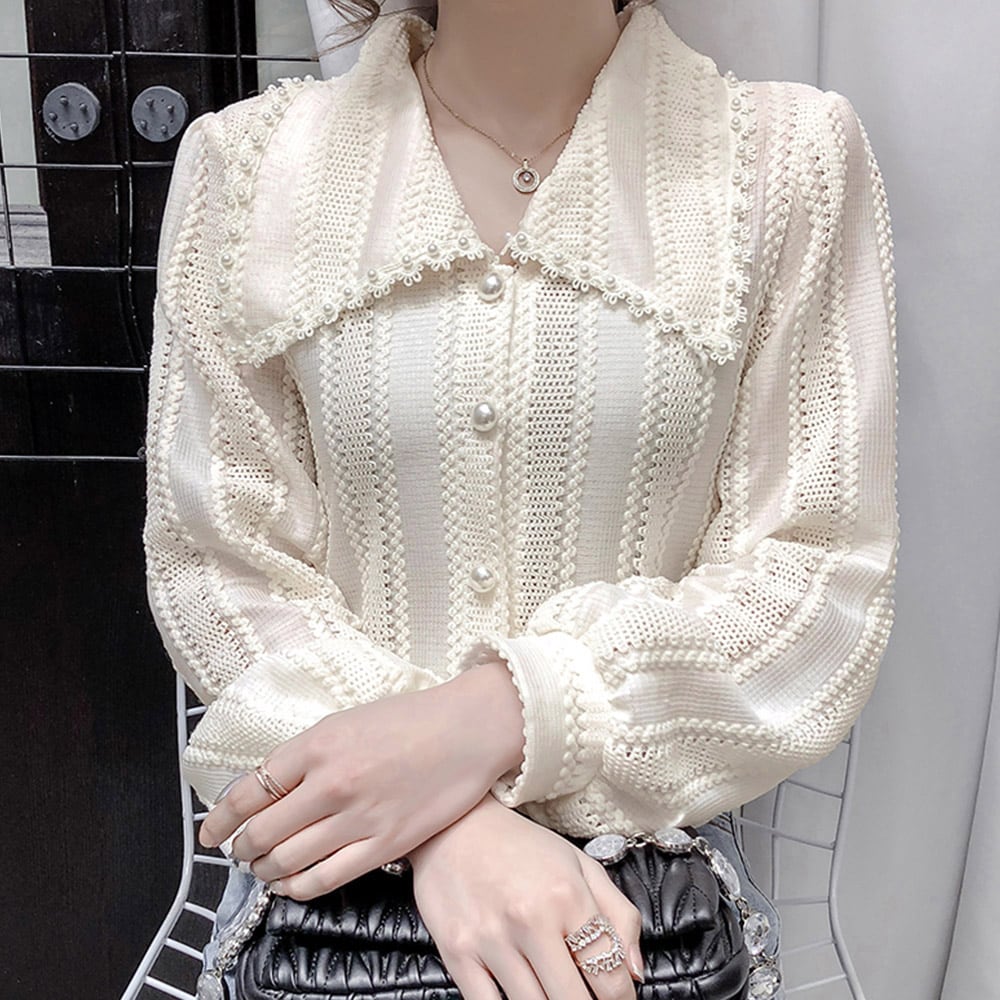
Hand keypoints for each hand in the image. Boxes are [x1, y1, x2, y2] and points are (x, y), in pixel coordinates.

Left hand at [198, 660, 525, 898]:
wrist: (468, 730)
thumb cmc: (410, 719)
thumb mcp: (349, 720)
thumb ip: (308, 753)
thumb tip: (270, 788)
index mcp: (318, 744)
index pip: (250, 790)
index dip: (222, 818)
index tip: (211, 832)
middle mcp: (331, 782)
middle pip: (262, 831)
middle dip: (242, 848)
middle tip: (239, 852)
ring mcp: (357, 817)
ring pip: (287, 860)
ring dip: (264, 870)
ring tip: (262, 869)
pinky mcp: (383, 845)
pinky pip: (324, 879)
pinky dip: (296, 888)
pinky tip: (291, 885)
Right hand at [408, 794, 644, 999]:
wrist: (455, 823)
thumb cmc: (521, 846)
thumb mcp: (581, 865)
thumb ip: (619, 916)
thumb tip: (635, 973)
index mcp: (566, 895)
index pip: (609, 975)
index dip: (622, 999)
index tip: (619, 999)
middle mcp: (530, 919)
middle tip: (586, 996)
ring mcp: (490, 939)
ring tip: (554, 991)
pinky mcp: (457, 952)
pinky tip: (520, 995)